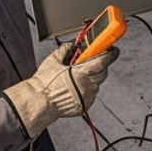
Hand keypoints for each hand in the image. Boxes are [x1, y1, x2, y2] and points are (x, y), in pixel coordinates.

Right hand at [4, 44, 119, 137]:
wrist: (38, 102)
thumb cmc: (44, 83)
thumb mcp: (53, 60)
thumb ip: (65, 50)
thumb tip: (72, 45)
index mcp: (82, 73)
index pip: (103, 61)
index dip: (110, 54)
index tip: (113, 49)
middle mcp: (87, 85)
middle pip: (103, 72)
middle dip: (99, 66)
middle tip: (91, 62)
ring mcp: (87, 96)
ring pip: (96, 84)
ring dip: (91, 78)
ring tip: (77, 77)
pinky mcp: (85, 105)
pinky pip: (90, 94)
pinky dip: (86, 89)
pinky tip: (75, 87)